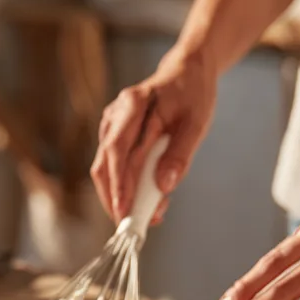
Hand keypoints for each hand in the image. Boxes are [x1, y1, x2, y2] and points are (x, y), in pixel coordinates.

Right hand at [91, 47, 216, 224]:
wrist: (186, 73)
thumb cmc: (192, 95)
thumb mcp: (196, 123)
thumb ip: (180, 155)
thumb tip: (164, 187)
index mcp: (133, 105)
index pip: (117, 151)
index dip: (118, 185)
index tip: (124, 211)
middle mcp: (115, 116)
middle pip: (102, 165)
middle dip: (114, 199)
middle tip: (130, 227)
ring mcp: (111, 126)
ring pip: (104, 170)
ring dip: (120, 196)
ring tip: (145, 216)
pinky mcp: (114, 137)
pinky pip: (114, 167)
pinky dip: (126, 187)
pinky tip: (147, 199)